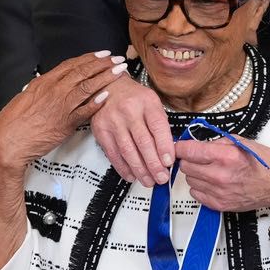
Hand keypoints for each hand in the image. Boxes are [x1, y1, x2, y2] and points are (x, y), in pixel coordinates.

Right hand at [0, 51, 125, 169]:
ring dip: (106, 78)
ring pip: (88, 88)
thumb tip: (53, 80)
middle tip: (118, 59)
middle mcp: (55, 91)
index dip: (90, 58)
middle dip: (103, 64)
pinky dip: (97, 103)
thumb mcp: (27, 96)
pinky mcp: (65, 124)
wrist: (8, 142)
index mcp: (44, 82)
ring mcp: (61, 107)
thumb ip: (43, 87)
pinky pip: (85, 111)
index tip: (104, 53)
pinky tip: (108, 96)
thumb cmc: (13, 121)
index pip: (72, 65)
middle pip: (84, 72)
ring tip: (120, 72)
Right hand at [90, 72, 174, 187]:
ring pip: (128, 151)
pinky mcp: (101, 131)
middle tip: (161, 178)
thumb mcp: (153, 103)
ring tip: (149, 181)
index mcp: (147, 102)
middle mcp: (129, 111)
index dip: (164, 146)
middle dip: (153, 164)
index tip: (169, 162)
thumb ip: (161, 126)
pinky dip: (123, 168)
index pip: (158, 126)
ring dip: (140, 170)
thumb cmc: (135, 98)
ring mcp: (113, 121)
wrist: (108, 88)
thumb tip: (169, 153)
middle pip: (143, 142)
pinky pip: (113, 154)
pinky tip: (132, 175)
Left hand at [176, 137, 269, 211]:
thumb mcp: (242, 142)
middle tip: (197, 157)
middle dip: (188, 159)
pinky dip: (200, 187)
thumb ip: (217, 142)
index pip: (189, 151)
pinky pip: (196, 194)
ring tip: (209, 170)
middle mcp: (220, 175)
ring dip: (195, 173)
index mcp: (226, 156)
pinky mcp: (220, 204)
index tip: (178, 146)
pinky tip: (211, 182)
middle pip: (186, 166)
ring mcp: (219, 192)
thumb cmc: (264, 163)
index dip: (180, 146)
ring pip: (189, 180)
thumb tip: (197, 142)